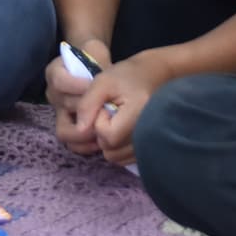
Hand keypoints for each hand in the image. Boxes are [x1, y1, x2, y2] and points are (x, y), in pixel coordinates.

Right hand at [46, 38, 109, 157]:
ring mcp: (58, 112)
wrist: (93, 67)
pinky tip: (101, 140)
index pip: (60, 81)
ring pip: (65, 130)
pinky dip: (85, 145)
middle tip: (106, 115)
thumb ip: (96, 58)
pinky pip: (71, 142)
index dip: (79, 87)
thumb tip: (100, 75)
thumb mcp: (96, 50)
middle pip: (65, 106)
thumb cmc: (94, 57)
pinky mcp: (67, 127)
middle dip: (87, 112)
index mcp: (54, 73)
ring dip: (86, 133)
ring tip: (104, 131)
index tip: (97, 88)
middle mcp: (53, 94)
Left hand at [84, 51, 174, 167]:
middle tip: (111, 113)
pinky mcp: (148, 150)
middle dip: (103, 133)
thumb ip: (88, 104)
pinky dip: (118, 148)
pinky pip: (124, 159)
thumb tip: (80, 130)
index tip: (106, 106)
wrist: (155, 77)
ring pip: (115, 158)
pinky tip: (122, 130)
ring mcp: (151, 145)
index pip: (107, 135)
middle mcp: (149, 135)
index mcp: (139, 115)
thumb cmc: (128, 76)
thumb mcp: (103, 81)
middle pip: (110, 151)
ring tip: (117, 120)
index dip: (99, 122)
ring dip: (109, 142)